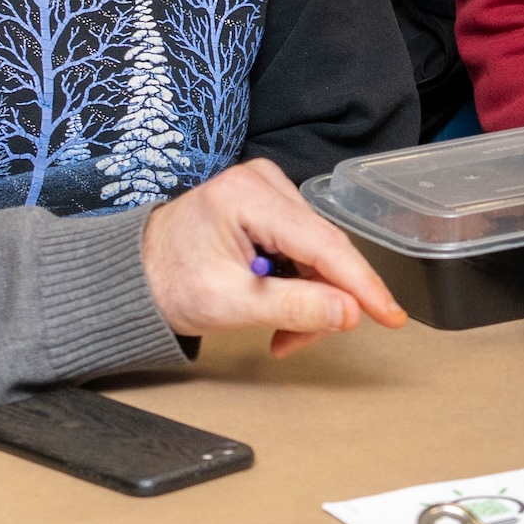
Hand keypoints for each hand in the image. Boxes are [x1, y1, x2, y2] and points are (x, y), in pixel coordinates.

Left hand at [140, 159, 407, 356]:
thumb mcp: (230, 304)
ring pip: (320, 254)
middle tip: (294, 342)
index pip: (323, 243)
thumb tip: (349, 314)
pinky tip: (275, 306)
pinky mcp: (270, 206)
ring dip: (310, 299)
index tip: (389, 315)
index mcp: (246, 196)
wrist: (134, 274)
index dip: (360, 284)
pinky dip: (299, 285)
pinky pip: (306, 250)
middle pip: (324, 250)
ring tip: (278, 332)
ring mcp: (267, 190)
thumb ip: (294, 307)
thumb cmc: (167, 283)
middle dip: (322, 302)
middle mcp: (263, 181)